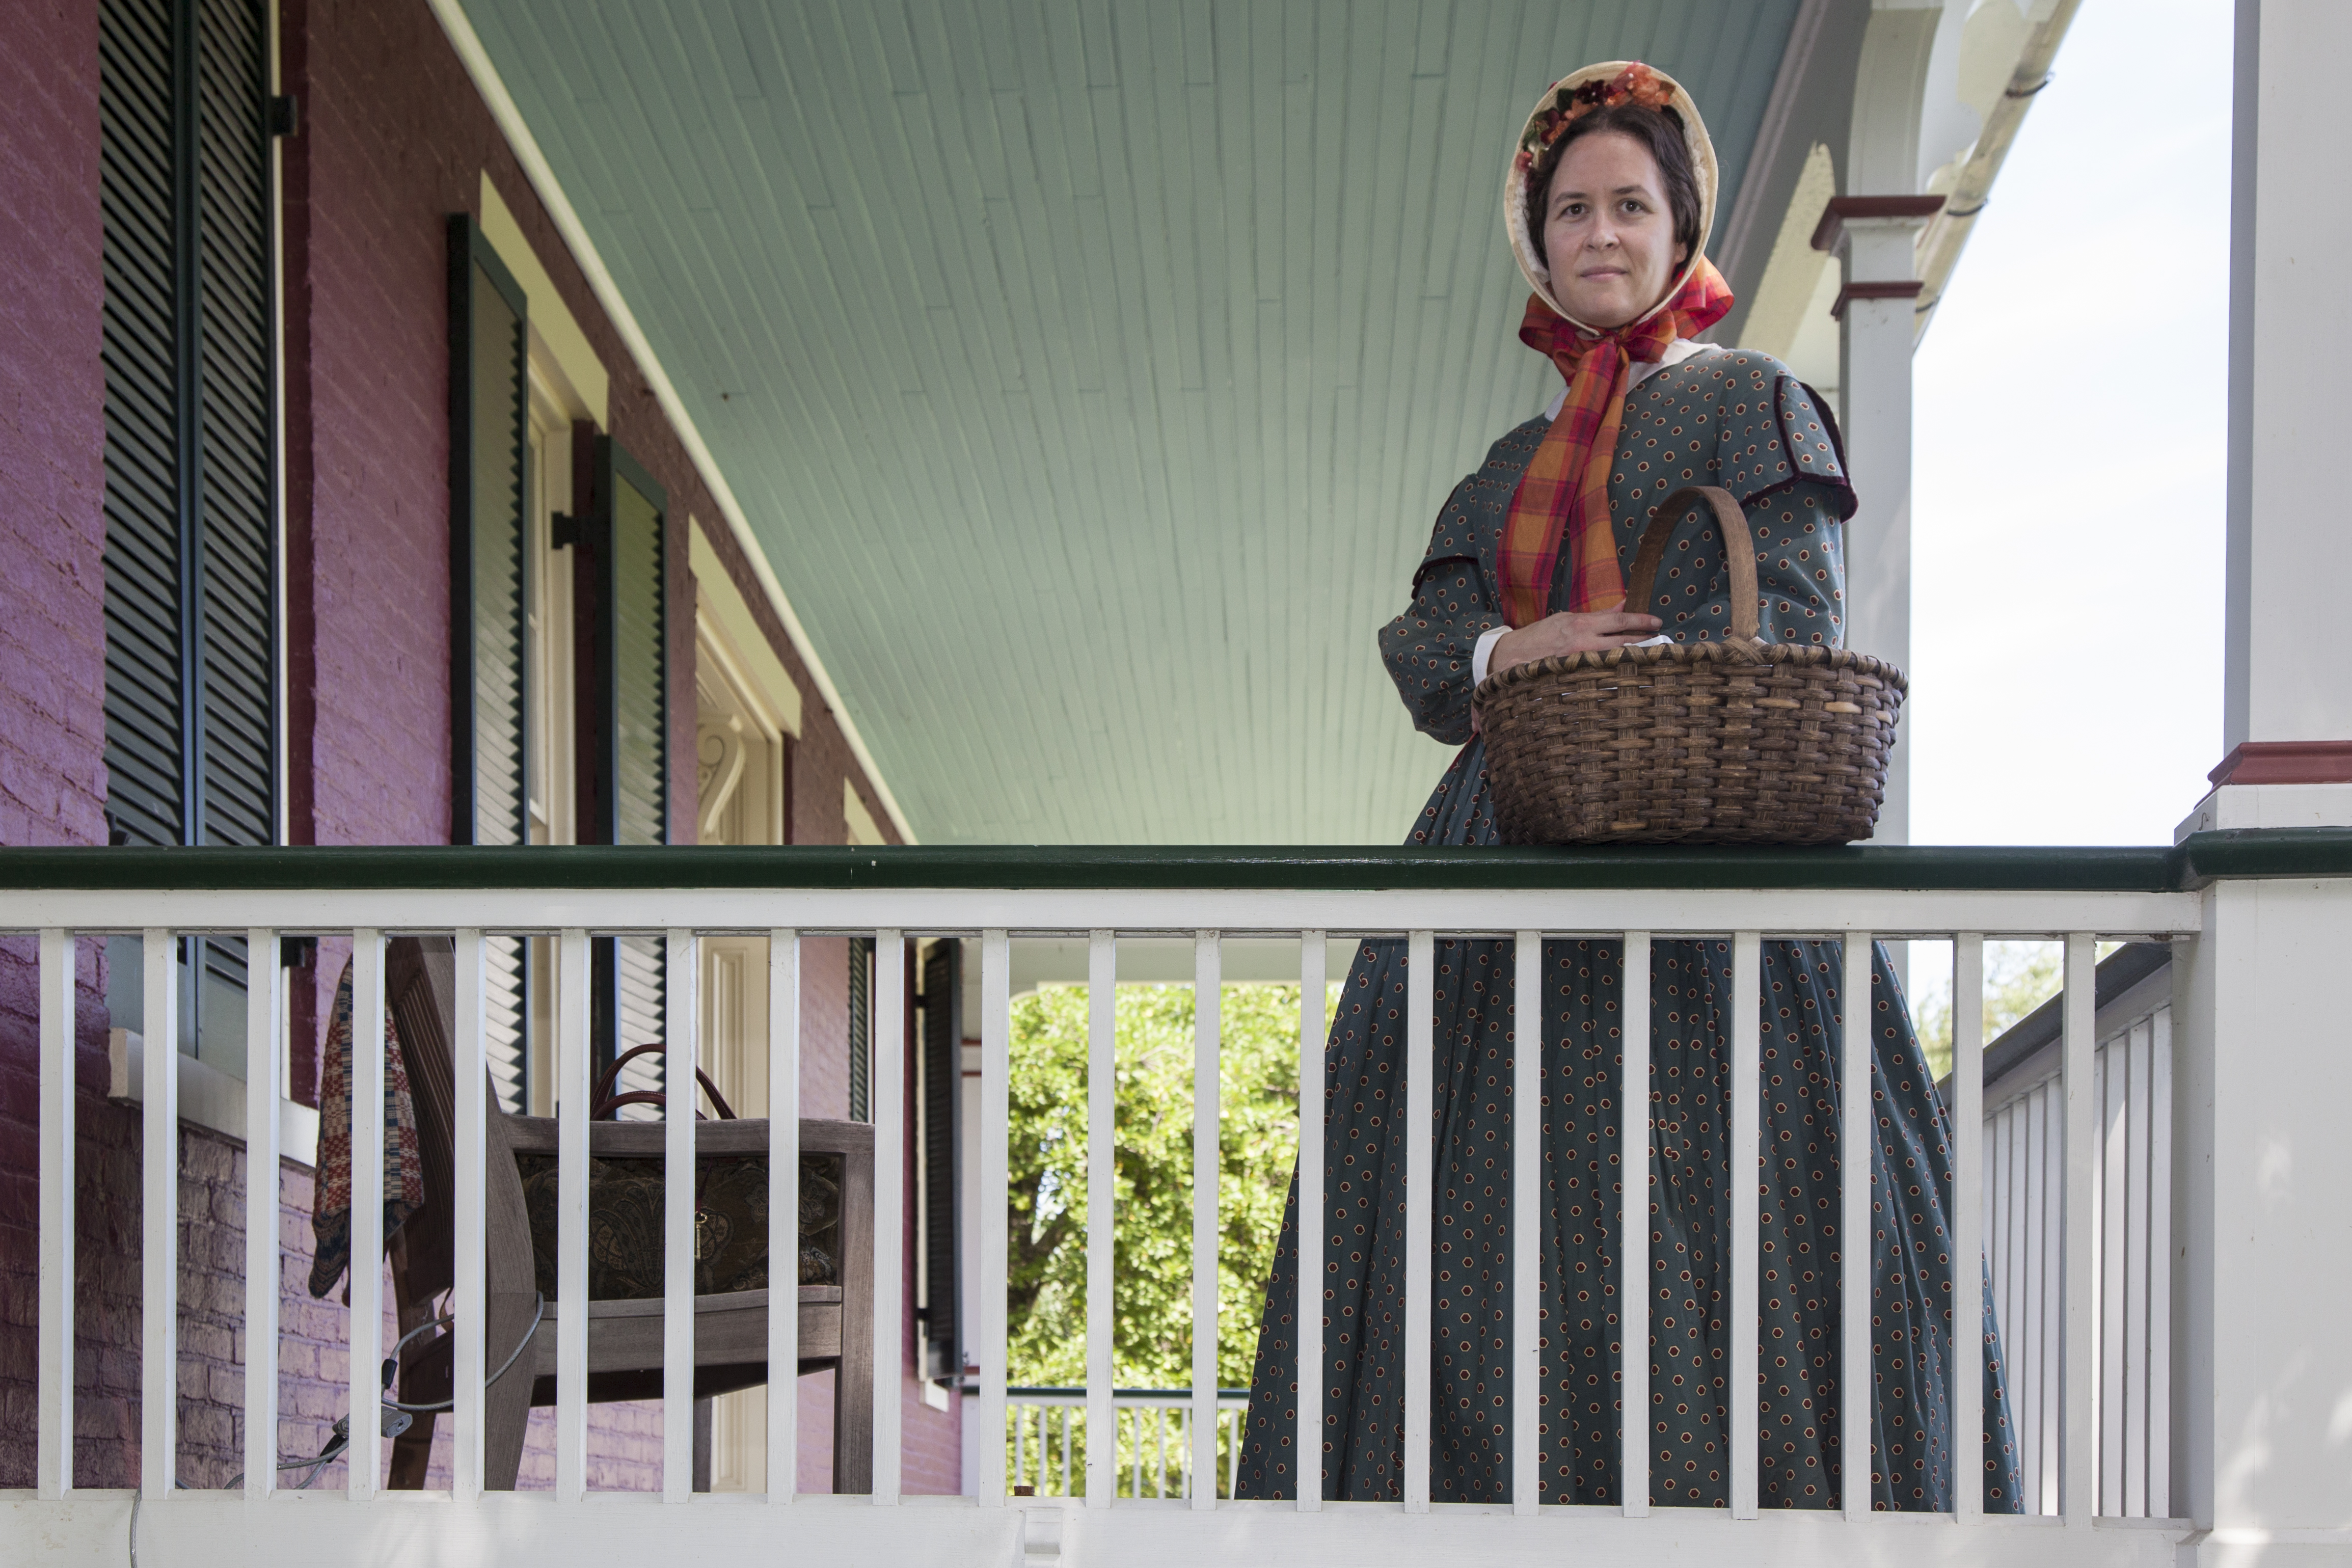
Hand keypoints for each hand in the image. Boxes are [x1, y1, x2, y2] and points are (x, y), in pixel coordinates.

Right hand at [1489, 610, 1663, 677]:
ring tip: (1650, 655)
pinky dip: (1617, 671)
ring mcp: (1581, 663)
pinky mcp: (1576, 677)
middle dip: (1645, 640)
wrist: (1513, 656)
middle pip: (1624, 642)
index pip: (1620, 621)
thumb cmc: (1540, 634)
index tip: (1658, 622)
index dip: (1642, 621)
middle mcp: (1583, 644)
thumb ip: (1597, 615)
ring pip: (1617, 659)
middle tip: (1660, 640)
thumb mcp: (1568, 618)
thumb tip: (1622, 606)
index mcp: (1581, 624)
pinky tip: (1628, 672)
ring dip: (1635, 656)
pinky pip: (1603, 674)